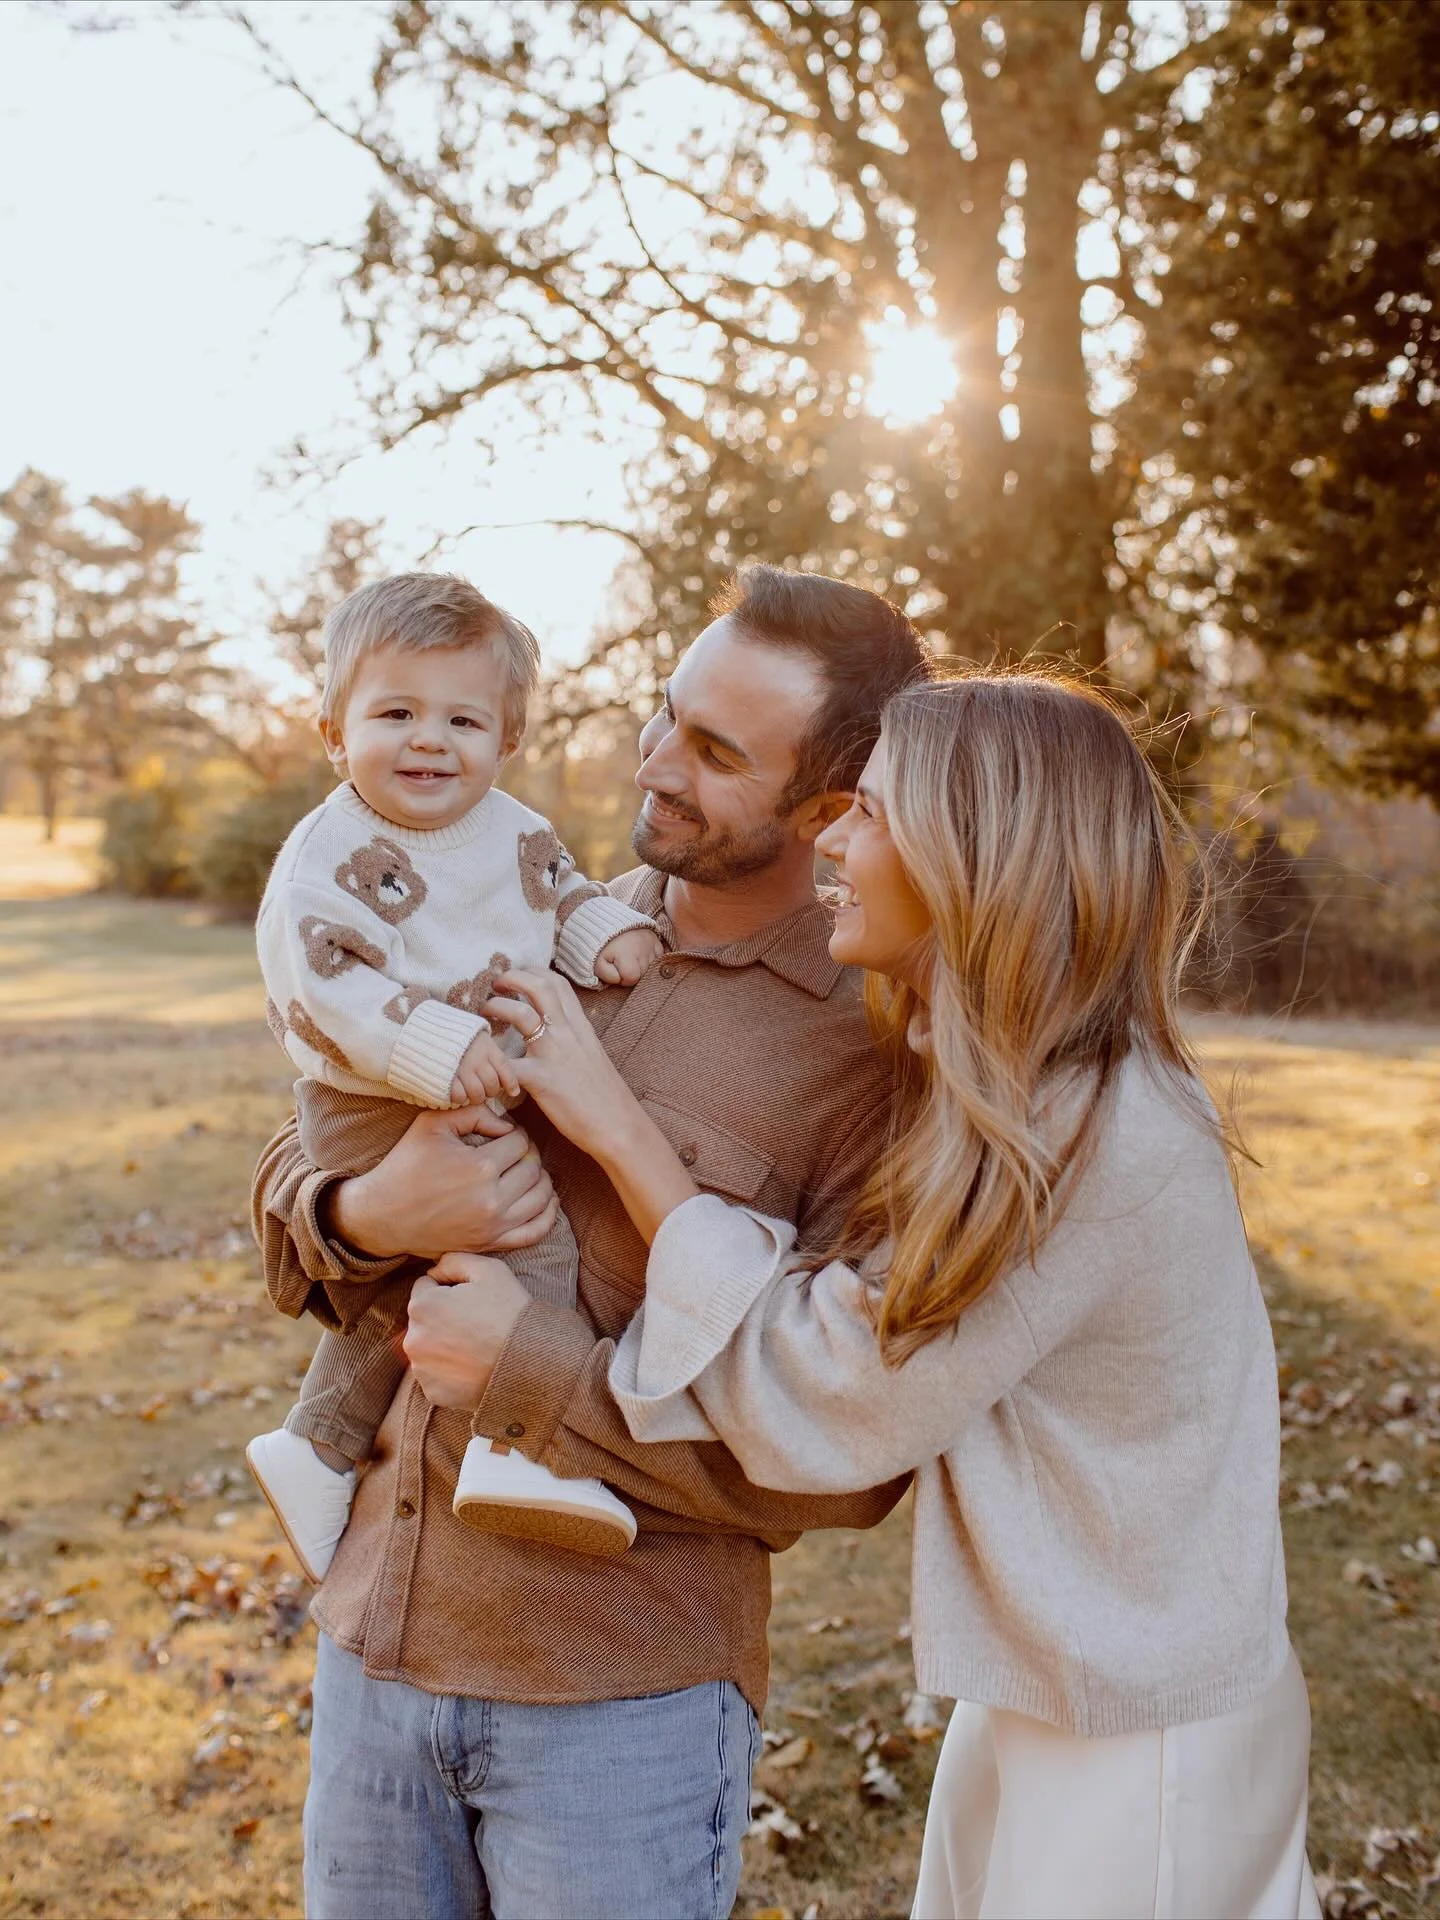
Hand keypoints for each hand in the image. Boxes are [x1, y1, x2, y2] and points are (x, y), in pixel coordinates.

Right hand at [327, 1104, 556, 1261]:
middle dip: (528, 1154)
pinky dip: (547, 1214)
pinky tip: (545, 1200)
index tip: (503, 1134)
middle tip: (515, 1150)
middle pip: (533, 1168)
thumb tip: (505, 1123)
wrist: (382, 1215)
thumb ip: (473, 1112)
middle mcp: (491, 1199)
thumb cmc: (405, 1165)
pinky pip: (534, 1232)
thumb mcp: (432, 1124)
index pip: (519, 1143)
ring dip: (541, 1179)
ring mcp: (493, 1226)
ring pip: (540, 1198)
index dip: (515, 1133)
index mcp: (479, 1167)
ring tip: (527, 1169)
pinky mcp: (491, 1243)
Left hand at [402, 1253, 531, 1408]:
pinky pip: (436, 1376)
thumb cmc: (509, 1312)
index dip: (448, 1289)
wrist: (530, 1361)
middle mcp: (413, 1339)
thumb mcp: (488, 1270)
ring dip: (442, 1345)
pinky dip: (449, 1372)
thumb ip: (453, 1260)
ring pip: (427, 1349)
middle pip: (422, 1320)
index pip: (424, 1288)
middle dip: (441, 1318)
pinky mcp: (434, 1392)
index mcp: (422, 1306)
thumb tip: (435, 1268)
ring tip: (475, 1346)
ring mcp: (422, 1370)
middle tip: (475, 1323)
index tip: (470, 1300)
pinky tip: (472, 1366)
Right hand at [451, 1030, 520, 1106]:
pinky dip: (459, 1099)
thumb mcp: (473, 1034)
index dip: (510, 1083)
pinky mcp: (445, 1080)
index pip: (505, 1068)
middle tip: (483, 1091)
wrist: (416, 1029)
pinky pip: (459, 1098)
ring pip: (478, 1095)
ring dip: (475, 1098)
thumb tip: (505, 1072)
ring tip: (469, 1094)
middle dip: (490, 1092)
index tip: (513, 1092)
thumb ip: (488, 1050)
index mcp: (485, 1045)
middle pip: (492, 1086)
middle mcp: (477, 1058)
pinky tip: (455, 1094)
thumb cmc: (447, 1032)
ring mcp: (461, 1070)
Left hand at [484, 968, 699, 1243]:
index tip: (517, 978)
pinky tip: (484, 1071)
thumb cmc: (606, 1097)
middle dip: (511, 979)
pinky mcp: (542, 1080)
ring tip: (485, 1016)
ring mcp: (554, 1055)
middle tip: (496, 987)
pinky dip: (491, 1065)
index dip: (532, 973)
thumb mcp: (592, 1056)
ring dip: (496, 1009)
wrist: (620, 1126)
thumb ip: (573, 1040)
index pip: (557, 983)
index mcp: (580, 1026)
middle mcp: (568, 1033)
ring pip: (520, 1014)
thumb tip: (555, 1034)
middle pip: (538, 986)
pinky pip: (507, 1065)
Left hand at [593, 926, 663, 985]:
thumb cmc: (603, 948)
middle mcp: (643, 948)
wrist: (609, 924)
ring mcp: (652, 944)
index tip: (616, 970)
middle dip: (632, 973)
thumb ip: (607, 976)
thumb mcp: (598, 963)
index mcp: (627, 953)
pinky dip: (650, 961)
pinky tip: (640, 955)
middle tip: (622, 963)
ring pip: (651, 968)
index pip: (631, 978)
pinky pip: (659, 959)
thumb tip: (620, 981)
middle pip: (643, 975)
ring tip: (630, 958)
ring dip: (641, 967)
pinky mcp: (658, 942)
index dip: (622, 978)